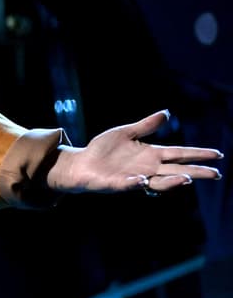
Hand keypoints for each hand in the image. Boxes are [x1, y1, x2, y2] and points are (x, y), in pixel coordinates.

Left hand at [44, 109, 223, 195]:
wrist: (80, 162)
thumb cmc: (102, 149)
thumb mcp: (126, 132)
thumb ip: (146, 125)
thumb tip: (166, 113)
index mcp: (151, 154)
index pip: (180, 154)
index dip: (198, 154)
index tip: (217, 154)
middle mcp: (147, 168)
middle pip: (177, 170)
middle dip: (197, 172)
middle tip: (216, 174)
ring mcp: (135, 178)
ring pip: (159, 182)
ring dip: (172, 181)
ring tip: (188, 178)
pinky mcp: (118, 184)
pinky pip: (130, 184)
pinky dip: (137, 183)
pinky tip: (144, 180)